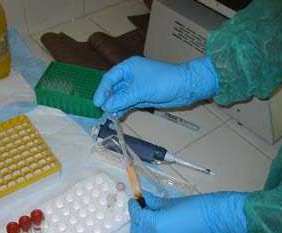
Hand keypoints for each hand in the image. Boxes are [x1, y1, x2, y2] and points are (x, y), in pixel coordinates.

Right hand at [93, 56, 218, 115]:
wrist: (184, 87)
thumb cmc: (162, 82)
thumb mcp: (140, 91)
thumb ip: (122, 99)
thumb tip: (106, 107)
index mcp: (128, 67)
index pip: (109, 78)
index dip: (102, 91)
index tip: (97, 103)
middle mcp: (130, 76)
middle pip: (113, 88)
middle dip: (108, 99)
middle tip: (102, 111)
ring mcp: (136, 87)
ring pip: (120, 97)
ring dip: (115, 106)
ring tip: (110, 116)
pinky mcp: (141, 96)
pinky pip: (128, 103)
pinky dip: (123, 108)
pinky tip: (118, 115)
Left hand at [128, 191, 252, 232]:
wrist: (219, 221)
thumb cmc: (197, 206)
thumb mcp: (171, 202)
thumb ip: (154, 202)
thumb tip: (143, 198)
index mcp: (155, 226)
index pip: (137, 217)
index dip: (134, 207)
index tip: (135, 200)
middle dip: (137, 220)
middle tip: (143, 210)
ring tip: (150, 223)